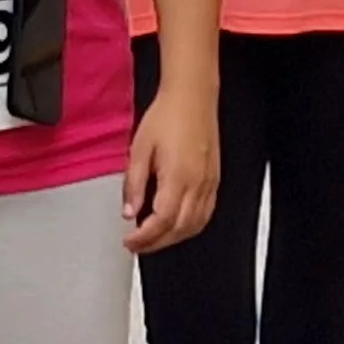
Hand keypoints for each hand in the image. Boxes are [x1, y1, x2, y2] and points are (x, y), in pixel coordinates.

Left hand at [121, 88, 218, 253]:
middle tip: (137, 245)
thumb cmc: (167, 116)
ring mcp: (209, 183)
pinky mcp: (214, 179)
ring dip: (174, 238)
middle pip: (179, 229)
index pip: (161, 221)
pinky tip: (177, 226)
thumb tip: (129, 211)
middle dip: (156, 243)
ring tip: (154, 239)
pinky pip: (206, 213)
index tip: (130, 241)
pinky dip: (191, 227)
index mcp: (177, 177)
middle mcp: (197, 184)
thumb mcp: (139, 149)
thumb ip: (133, 184)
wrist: (192, 97)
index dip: (144, 238)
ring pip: (195, 225)